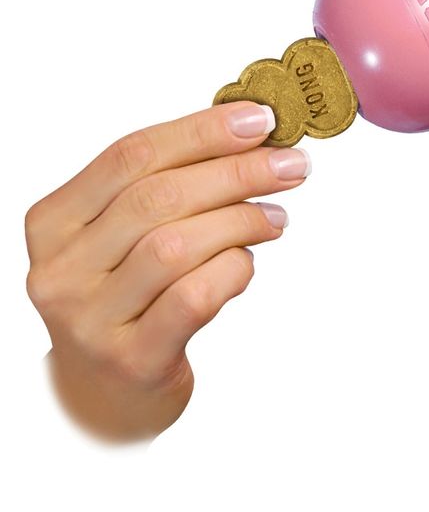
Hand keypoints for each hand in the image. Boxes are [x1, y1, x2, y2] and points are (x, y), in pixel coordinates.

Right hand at [24, 102, 310, 441]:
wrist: (107, 391)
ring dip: (240, 221)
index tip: (258, 120)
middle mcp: (62, 269)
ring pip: (176, 245)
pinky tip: (247, 262)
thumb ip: (168, 188)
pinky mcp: (131, 359)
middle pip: (157, 196)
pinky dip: (233, 270)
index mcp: (56, 221)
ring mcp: (91, 319)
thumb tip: (247, 137)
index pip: (130, 156)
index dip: (201, 132)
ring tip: (275, 218)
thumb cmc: (128, 298)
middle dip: (236, 172)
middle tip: (289, 165)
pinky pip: (193, 297)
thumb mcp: (125, 238)